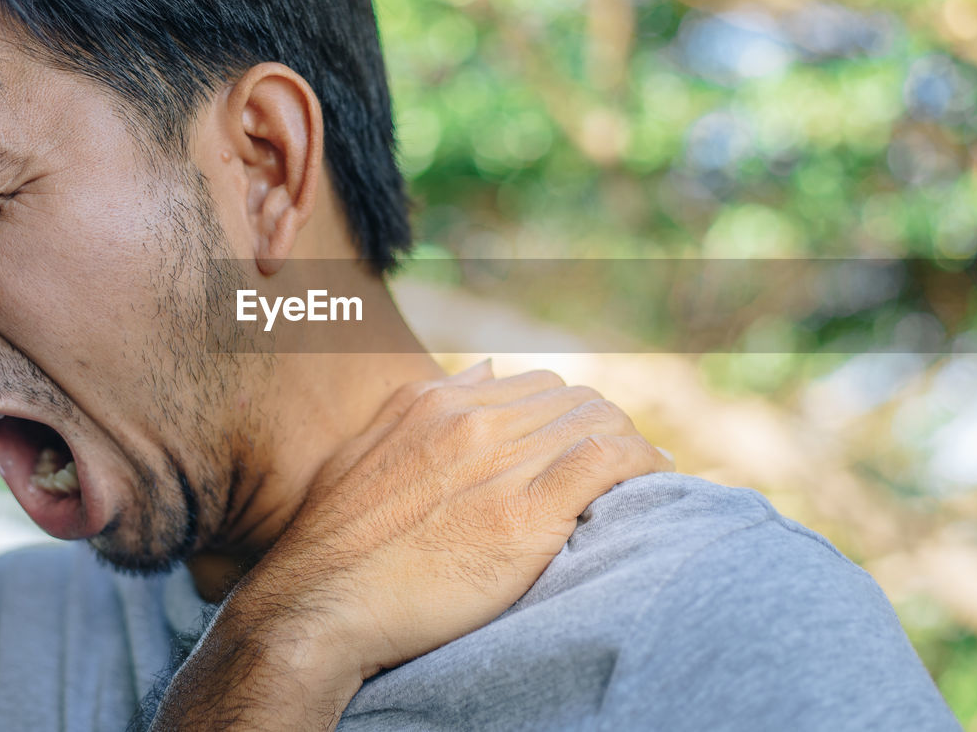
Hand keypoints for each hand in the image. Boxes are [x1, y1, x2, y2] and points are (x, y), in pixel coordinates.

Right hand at [148, 361, 671, 729]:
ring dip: (629, 443)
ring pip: (595, 421)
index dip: (568, 412)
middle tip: (622, 461)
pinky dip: (642, 463)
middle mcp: (472, 421)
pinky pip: (607, 463)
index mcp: (436, 404)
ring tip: (647, 472)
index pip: (534, 385)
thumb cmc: (335, 543)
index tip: (584, 441)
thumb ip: (426, 404)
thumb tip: (487, 371)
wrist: (320, 605)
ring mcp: (500, 463)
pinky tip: (657, 479)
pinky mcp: (526, 513)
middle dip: (604, 425)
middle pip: (572, 399)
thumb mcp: (366, 452)